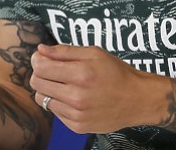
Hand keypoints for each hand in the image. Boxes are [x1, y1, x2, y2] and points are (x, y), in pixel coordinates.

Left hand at [29, 44, 163, 133]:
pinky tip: (73, 97)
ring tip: (64, 84)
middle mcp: (76, 96)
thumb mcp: (94, 53)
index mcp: (81, 73)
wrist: (137, 99)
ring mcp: (76, 114)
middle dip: (40, 74)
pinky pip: (55, 112)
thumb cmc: (117, 73)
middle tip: (52, 70)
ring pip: (42, 99)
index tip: (42, 58)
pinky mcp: (77, 126)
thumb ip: (65, 51)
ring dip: (48, 90)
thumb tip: (40, 49)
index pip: (40, 67)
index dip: (37, 60)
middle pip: (37, 84)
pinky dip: (59, 103)